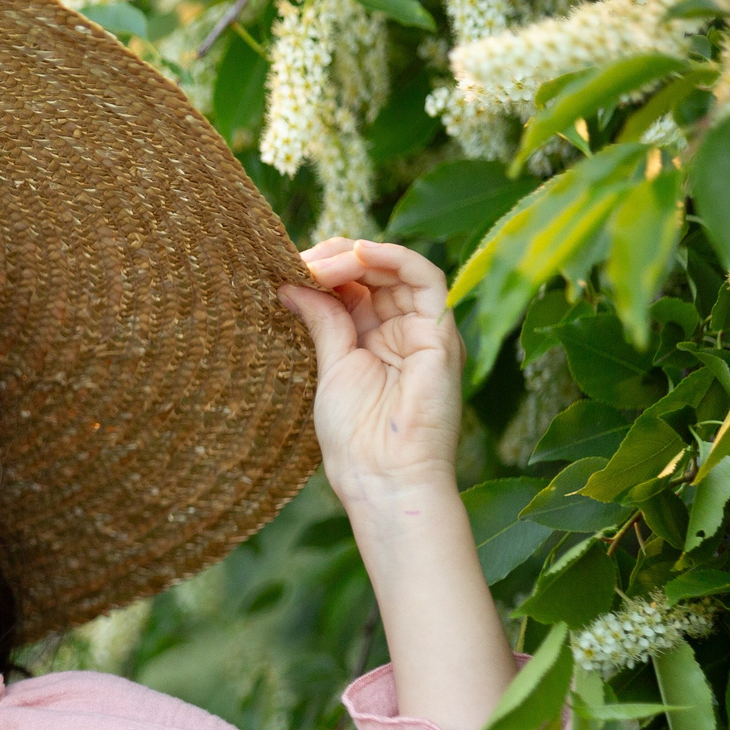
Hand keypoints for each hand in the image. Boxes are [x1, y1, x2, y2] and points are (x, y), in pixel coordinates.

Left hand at [280, 239, 466, 509]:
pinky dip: (395, 256)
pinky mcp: (442, 332)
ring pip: (396, 269)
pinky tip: (360, 253)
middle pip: (372, 274)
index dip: (322, 271)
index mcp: (370, 339)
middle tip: (298, 261)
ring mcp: (423, 329)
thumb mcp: (330, 367)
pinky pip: (427, 278)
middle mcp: (400, 329)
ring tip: (321, 264)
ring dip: (356, 257)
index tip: (287, 267)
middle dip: (334, 260)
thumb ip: (322, 320)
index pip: (352, 287)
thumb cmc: (354, 436)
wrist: (384, 476)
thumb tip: (292, 282)